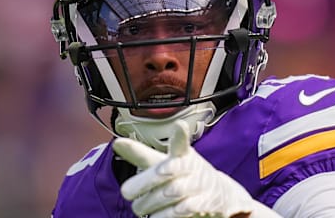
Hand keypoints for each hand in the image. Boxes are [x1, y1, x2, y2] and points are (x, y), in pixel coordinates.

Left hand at [113, 120, 253, 217]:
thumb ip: (140, 154)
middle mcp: (190, 166)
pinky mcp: (203, 204)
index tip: (179, 125)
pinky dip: (164, 215)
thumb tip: (116, 143)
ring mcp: (198, 185)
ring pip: (169, 193)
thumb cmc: (182, 174)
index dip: (180, 134)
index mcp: (181, 153)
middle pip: (165, 171)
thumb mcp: (163, 160)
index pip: (180, 141)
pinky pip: (179, 211)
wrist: (219, 195)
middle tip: (126, 192)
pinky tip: (156, 216)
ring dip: (150, 203)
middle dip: (143, 182)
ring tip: (140, 207)